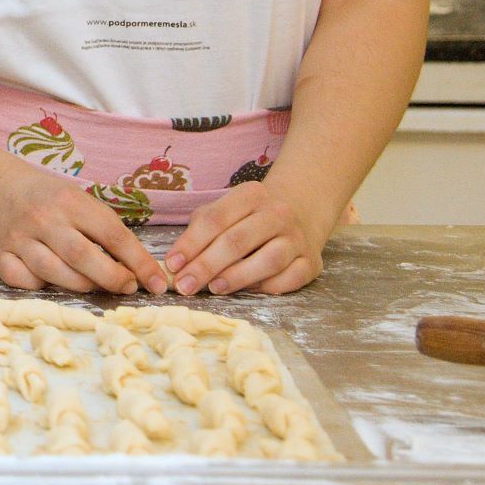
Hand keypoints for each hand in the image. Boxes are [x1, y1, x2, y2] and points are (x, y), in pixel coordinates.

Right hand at [0, 162, 170, 294]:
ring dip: (82, 286)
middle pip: (83, 257)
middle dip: (113, 278)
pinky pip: (24, 282)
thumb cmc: (45, 197)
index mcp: (68, 200)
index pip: (112, 235)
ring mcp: (17, 238)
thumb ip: (105, 229)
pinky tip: (51, 279)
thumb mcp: (77, 199)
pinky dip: (41, 286)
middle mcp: (42, 218)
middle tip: (127, 287)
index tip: (157, 283)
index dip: (139, 262)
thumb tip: (140, 268)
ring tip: (95, 285)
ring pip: (54, 274)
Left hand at [167, 181, 328, 295]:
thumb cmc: (248, 217)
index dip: (191, 244)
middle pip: (237, 241)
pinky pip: (289, 279)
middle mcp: (278, 213)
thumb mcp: (224, 211)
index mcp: (251, 195)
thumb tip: (175, 263)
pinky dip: (267, 287)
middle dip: (206, 265)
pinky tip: (249, 289)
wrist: (300, 213)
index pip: (215, 219)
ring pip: (267, 261)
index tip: (172, 265)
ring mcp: (297, 238)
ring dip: (237, 277)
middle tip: (186, 285)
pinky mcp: (312, 262)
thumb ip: (199, 232)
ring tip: (214, 288)